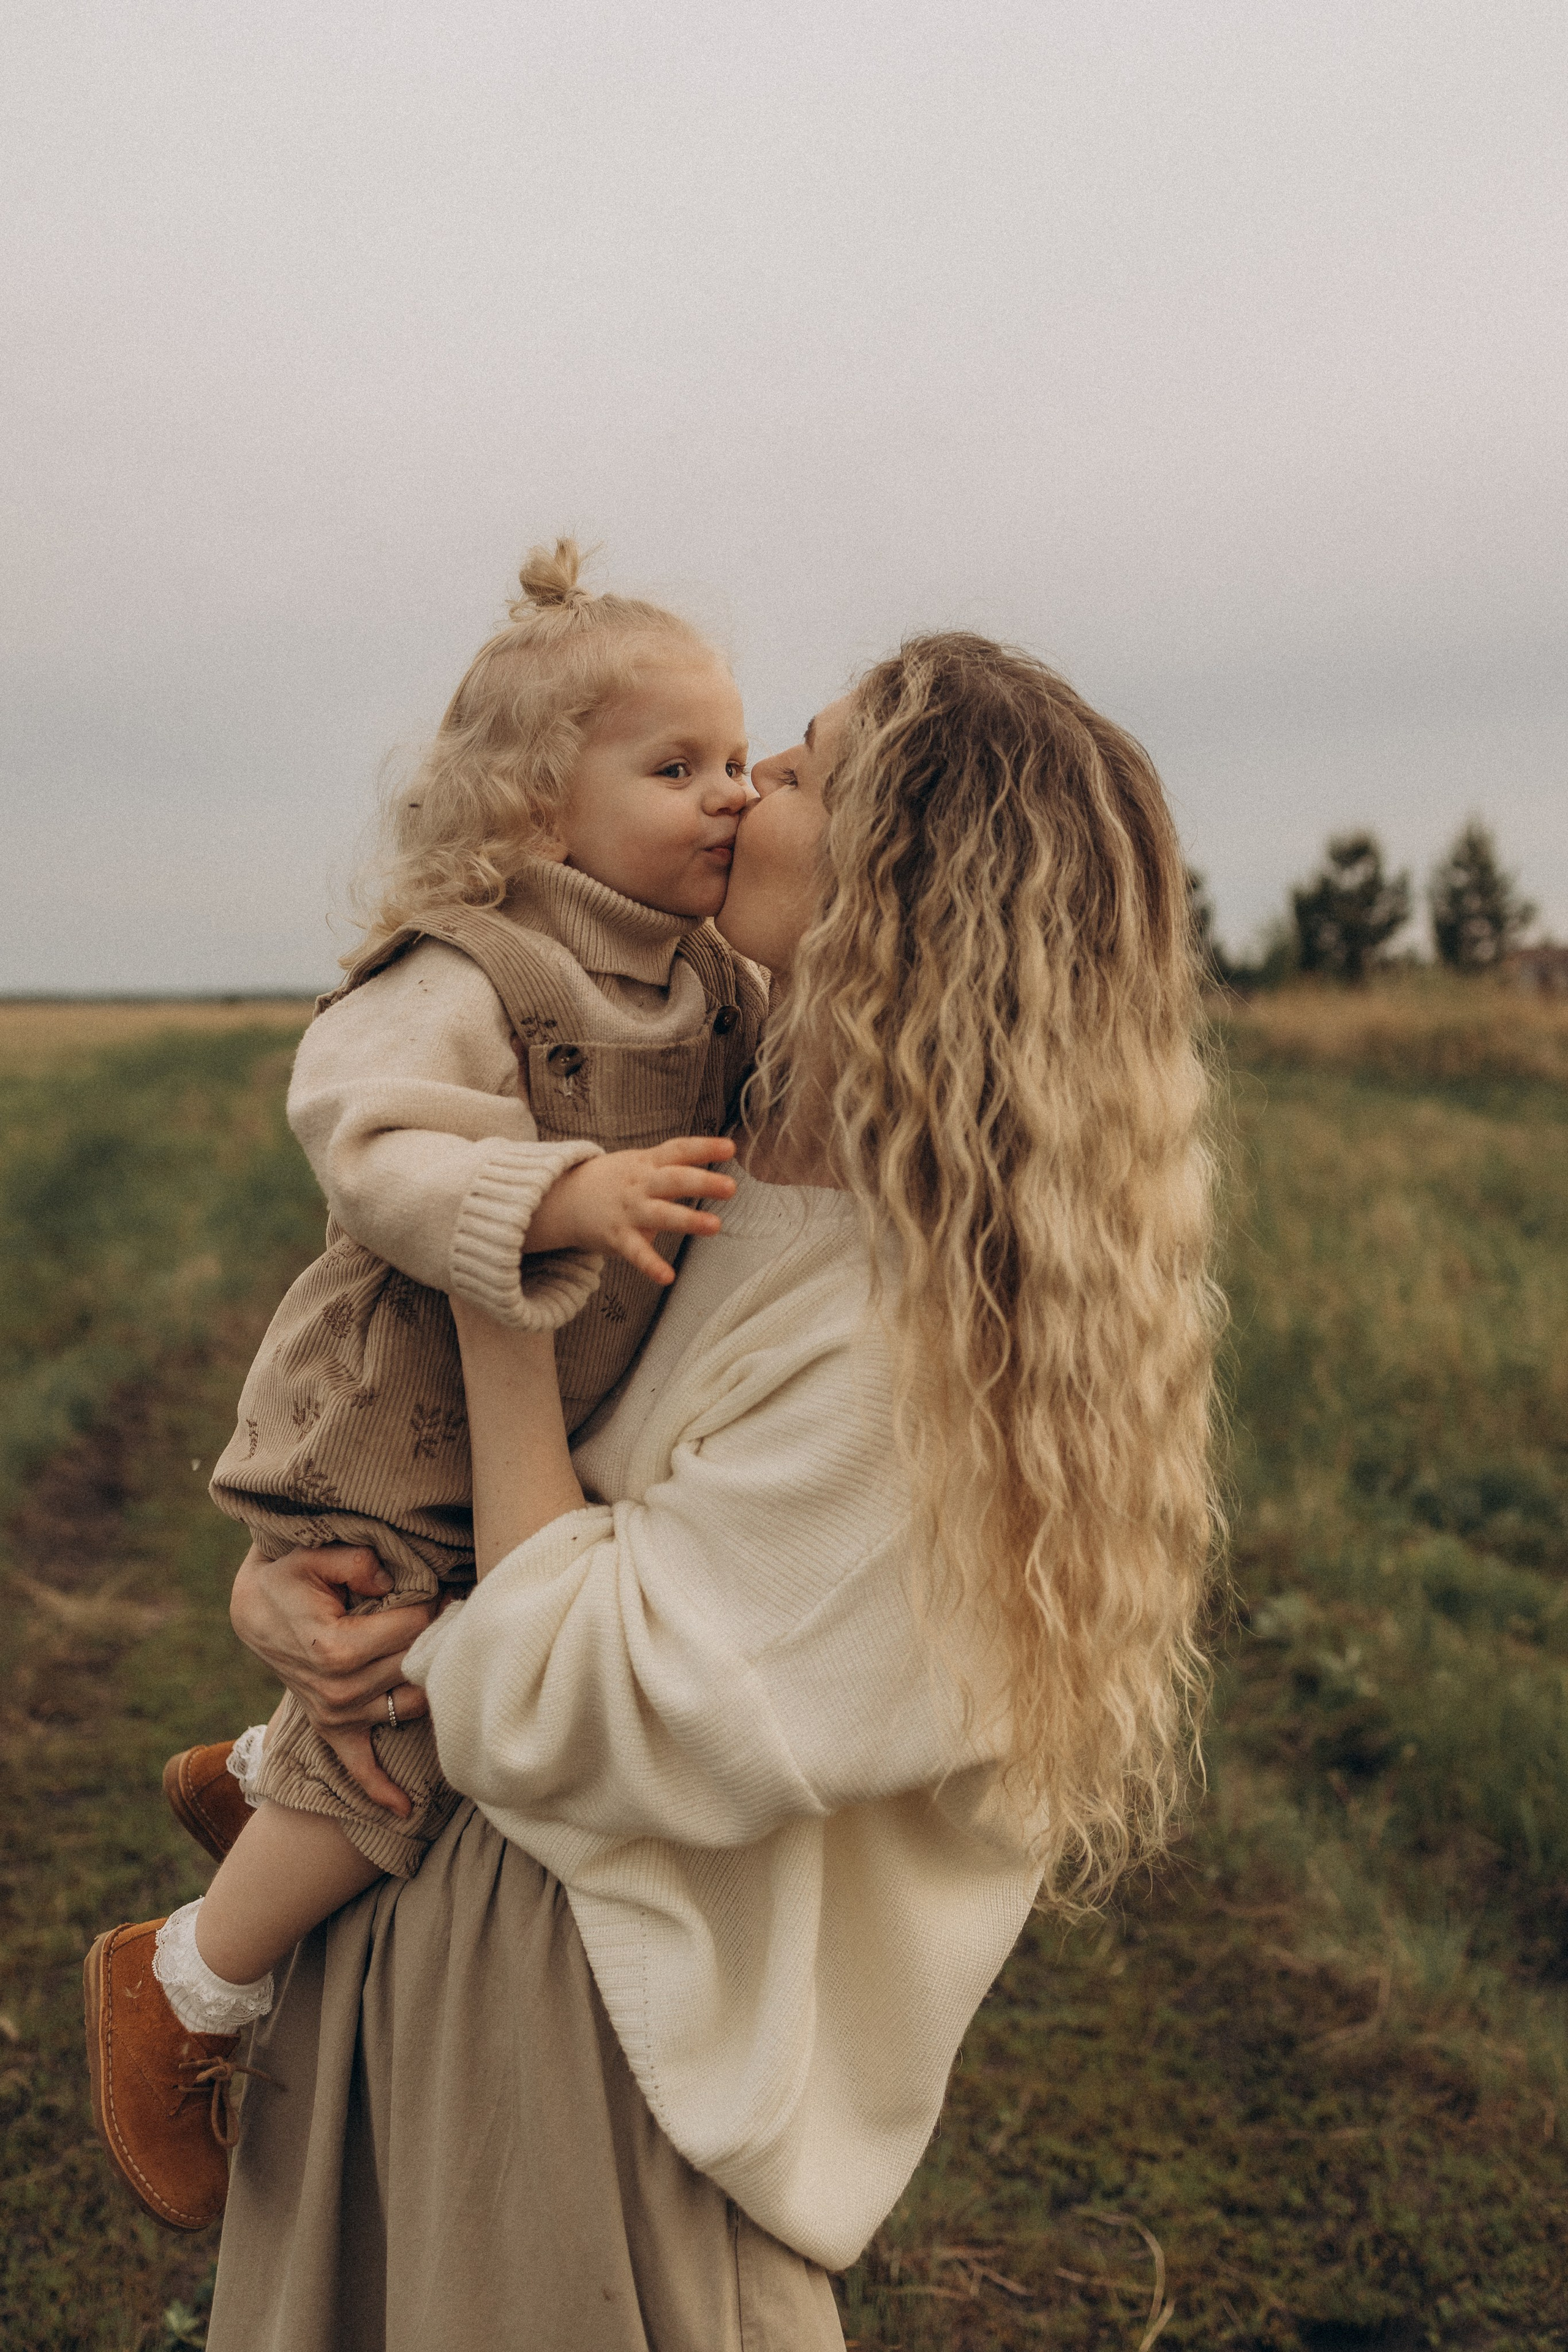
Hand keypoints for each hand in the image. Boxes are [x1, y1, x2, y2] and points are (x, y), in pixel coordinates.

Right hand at [228, 1544, 437, 1816]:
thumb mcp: (313, 1555)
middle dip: (439, 1639)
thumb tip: (390, 1580)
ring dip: (433, 1688)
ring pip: (410, 1705)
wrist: (255, 1612)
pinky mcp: (333, 1728)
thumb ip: (356, 1562)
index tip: (441, 1591)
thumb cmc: (289, 1579)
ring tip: (451, 1663)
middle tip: (454, 1615)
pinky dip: (380, 1790)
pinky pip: (358, 1767)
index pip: (414, 1629)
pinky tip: (405, 1810)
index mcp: (336, 1649)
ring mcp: (336, 1714)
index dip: (434, 1604)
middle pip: (417, 1666)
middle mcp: (338, 1690)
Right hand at [525, 1136, 735, 1285]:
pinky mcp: (617, 1236)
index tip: (730, 1148)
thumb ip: (675, 1163)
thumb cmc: (616, 1180)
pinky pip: (636, 1252)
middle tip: (730, 1187)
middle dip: (702, 1183)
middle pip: (673, 1180)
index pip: (679, 1150)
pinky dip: (651, 1265)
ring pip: (661, 1214)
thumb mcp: (641, 1162)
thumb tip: (719, 1157)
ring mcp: (629, 1210)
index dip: (704, 1148)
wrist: (565, 1198)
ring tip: (715, 1226)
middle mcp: (641, 1184)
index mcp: (648, 1162)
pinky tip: (667, 1276)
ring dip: (688, 1220)